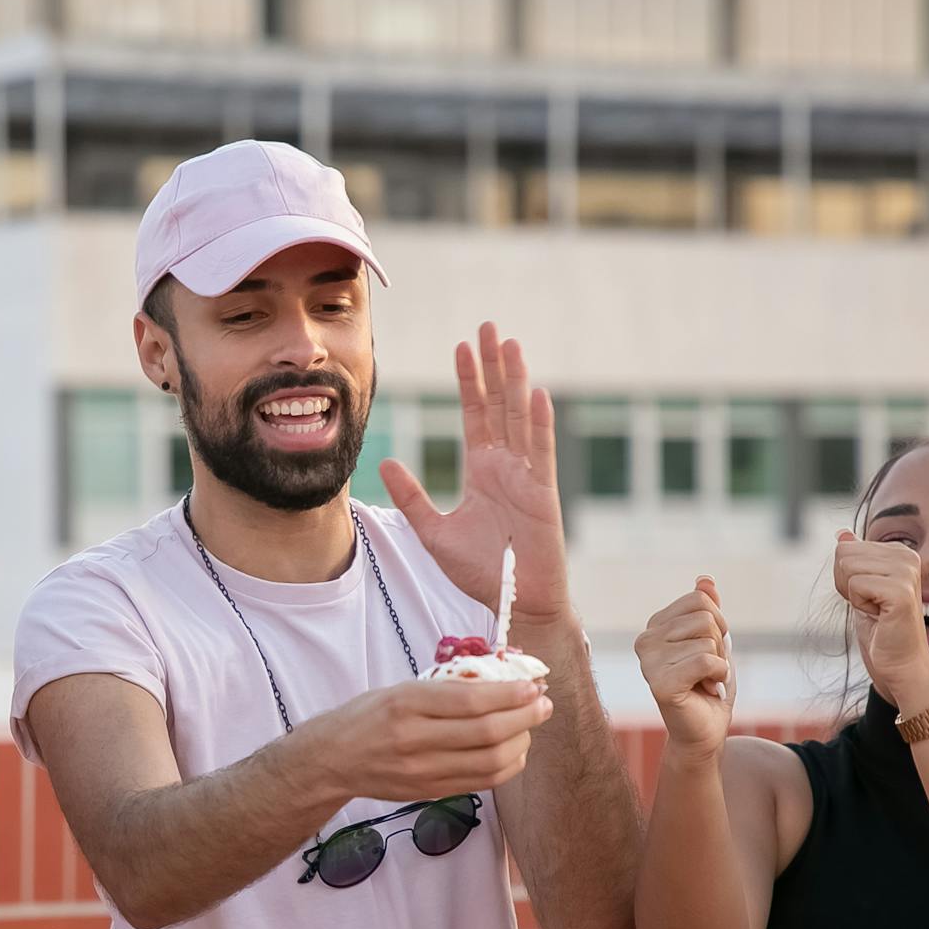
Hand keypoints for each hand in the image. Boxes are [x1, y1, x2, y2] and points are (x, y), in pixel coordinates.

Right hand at [287, 678, 553, 805]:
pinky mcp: (429, 792)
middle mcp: (414, 739)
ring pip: (490, 761)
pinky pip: (480, 782)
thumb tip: (501, 680)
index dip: (510, 694)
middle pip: (487, 732)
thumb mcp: (400, 689)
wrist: (332, 760)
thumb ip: (445, 688)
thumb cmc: (367, 716)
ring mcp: (423, 771)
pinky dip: (506, 766)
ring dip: (521, 742)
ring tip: (530, 726)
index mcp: (406, 703)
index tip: (532, 685)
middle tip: (543, 704)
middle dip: (525, 717)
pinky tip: (514, 750)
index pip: (471, 700)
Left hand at [380, 322, 570, 630]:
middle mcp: (506, 465)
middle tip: (488, 327)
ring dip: (515, 381)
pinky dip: (539, 423)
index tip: (462, 346)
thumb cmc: (478, 570)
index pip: (475, 414)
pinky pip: (540, 452)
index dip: (469, 380)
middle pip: (499, 404)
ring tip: (509, 345)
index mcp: (483, 470)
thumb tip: (386, 464)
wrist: (512, 602)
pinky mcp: (543, 494)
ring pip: (520, 418)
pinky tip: (536, 393)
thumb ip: (411, 497)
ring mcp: (527, 476)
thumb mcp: (432, 531)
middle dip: (493, 366)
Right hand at [635, 577, 733, 764]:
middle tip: (706, 671)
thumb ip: (707, 610)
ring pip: (709, 641)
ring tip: (703, 682)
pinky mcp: (659, 683)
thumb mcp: (713, 641)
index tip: (709, 651)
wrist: (704, 730)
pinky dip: (718, 676)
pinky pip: (707, 661)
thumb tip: (705, 578)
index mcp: (655, 626)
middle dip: (720, 646)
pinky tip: (705, 690)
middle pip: (706, 619)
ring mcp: (648, 662)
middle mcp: (645, 640)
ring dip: (719, 665)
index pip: (701, 600)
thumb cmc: (708, 686)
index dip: (718, 625)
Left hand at [833, 530, 928, 707]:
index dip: (845, 577)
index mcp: (899, 552)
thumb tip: (841, 534)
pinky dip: (859, 604)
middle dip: (845, 584)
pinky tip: (879, 615)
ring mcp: (906, 572)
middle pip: (843, 554)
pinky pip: (855, 585)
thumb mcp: (860, 587)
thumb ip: (854, 558)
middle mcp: (907, 556)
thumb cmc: (880, 627)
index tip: (869, 595)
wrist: (900, 662)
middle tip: (870, 605)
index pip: (845, 548)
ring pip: (846, 567)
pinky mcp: (901, 590)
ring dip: (853, 594)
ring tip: (876, 609)